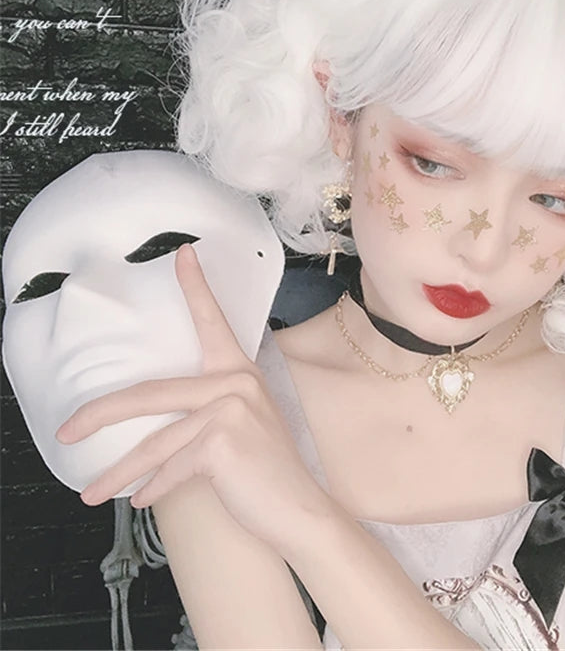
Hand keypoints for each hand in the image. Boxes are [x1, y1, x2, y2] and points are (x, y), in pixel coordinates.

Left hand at [56, 244, 328, 546]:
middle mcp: (236, 381)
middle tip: (66, 432)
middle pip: (151, 392)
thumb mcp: (241, 426)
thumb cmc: (266, 470)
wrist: (299, 508)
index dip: (196, 285)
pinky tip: (141, 500)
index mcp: (240, 371)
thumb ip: (207, 413)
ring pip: (155, 442)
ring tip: (92, 493)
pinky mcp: (221, 440)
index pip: (213, 320)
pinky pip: (170, 467)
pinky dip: (152, 488)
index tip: (182, 254)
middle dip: (101, 415)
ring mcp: (229, 408)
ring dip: (118, 473)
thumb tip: (154, 430)